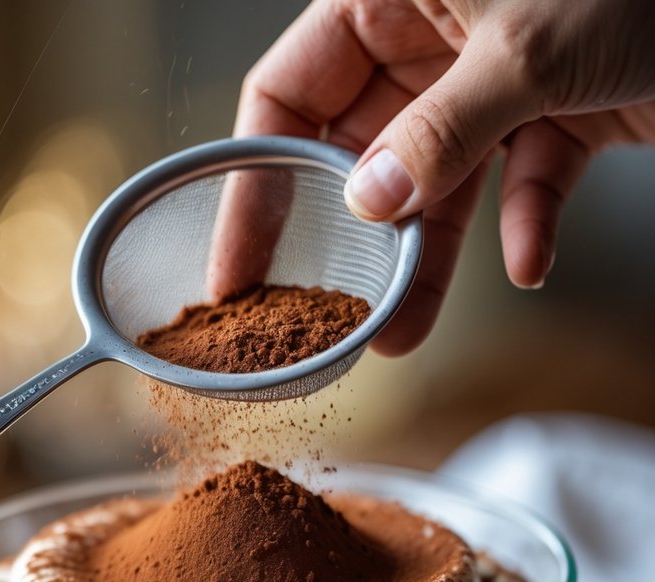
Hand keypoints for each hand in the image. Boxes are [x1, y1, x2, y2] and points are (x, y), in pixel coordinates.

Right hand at [236, 0, 654, 353]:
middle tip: (327, 317)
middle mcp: (434, 35)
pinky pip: (521, 185)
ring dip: (428, 260)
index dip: (256, 182)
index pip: (289, 92)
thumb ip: (439, 134)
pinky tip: (527, 262)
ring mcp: (493, 79)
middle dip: (354, 241)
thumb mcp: (523, 47)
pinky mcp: (556, 114)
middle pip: (363, 153)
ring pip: (440, 187)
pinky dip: (525, 227)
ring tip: (402, 331)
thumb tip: (369, 202)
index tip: (239, 267)